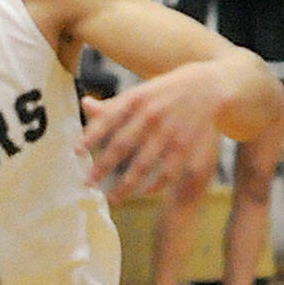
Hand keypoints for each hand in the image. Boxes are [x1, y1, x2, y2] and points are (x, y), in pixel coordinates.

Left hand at [78, 63, 223, 202]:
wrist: (208, 86)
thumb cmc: (163, 92)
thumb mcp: (138, 92)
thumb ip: (112, 105)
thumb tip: (84, 104)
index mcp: (136, 99)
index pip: (108, 119)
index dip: (91, 135)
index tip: (75, 151)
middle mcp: (151, 115)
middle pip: (123, 144)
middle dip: (103, 165)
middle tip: (87, 183)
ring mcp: (170, 132)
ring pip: (144, 164)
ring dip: (126, 184)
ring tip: (111, 198)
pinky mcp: (186, 145)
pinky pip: (168, 171)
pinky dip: (155, 185)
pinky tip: (142, 193)